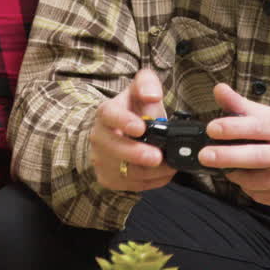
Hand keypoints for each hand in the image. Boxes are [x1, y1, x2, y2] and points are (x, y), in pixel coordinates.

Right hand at [89, 68, 176, 191]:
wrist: (122, 131)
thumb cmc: (134, 110)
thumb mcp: (141, 89)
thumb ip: (147, 84)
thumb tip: (152, 95)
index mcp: (106, 112)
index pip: (110, 116)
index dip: (124, 122)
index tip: (141, 127)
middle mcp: (99, 138)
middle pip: (114, 149)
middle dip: (137, 154)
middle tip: (157, 157)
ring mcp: (102, 160)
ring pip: (125, 172)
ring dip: (150, 172)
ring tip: (170, 165)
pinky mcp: (109, 179)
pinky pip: (131, 185)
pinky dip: (152, 182)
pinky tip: (164, 173)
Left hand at [198, 83, 269, 206]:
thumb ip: (242, 105)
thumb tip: (218, 89)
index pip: (257, 127)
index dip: (232, 128)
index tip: (212, 129)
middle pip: (256, 157)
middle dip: (226, 157)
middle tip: (205, 156)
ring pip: (255, 181)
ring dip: (235, 174)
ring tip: (227, 165)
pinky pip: (260, 195)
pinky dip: (248, 187)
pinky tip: (249, 177)